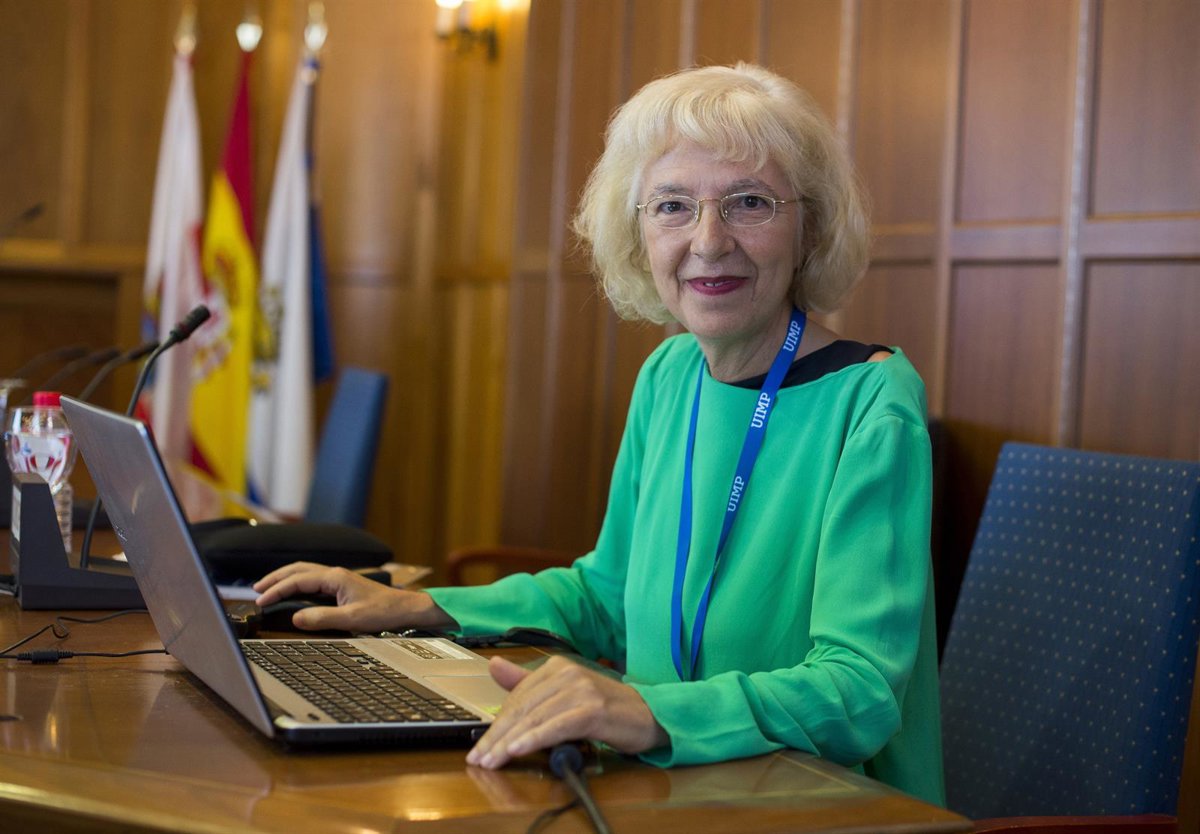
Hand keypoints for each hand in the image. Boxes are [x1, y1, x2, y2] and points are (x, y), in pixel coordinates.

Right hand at [252, 562, 453, 633]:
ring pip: (305, 571)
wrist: (405, 608)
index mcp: (335, 577)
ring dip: (285, 578)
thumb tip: (296, 618)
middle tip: (256, 591)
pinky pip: (313, 578)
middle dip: (275, 578)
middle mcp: (335, 573)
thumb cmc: (383, 612)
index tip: (261, 601)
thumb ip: (322, 618)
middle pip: (298, 569)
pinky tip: (293, 590)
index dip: (277, 590)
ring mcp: (339, 577)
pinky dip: (297, 582)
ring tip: (268, 588)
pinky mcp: (342, 584)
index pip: (298, 580)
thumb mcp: (351, 619)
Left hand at [466, 655, 667, 768]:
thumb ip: (527, 683)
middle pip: (522, 708)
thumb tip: (493, 665)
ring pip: (535, 718)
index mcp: (558, 666)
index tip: (479, 745)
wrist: (649, 715)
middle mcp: (567, 673)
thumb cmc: (606, 709)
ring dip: (509, 742)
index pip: (517, 697)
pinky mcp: (593, 709)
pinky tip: (517, 750)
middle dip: (496, 736)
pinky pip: (556, 727)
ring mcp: (581, 689)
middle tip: (478, 757)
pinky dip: (534, 740)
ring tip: (492, 760)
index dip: (496, 723)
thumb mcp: (564, 694)